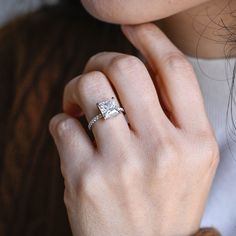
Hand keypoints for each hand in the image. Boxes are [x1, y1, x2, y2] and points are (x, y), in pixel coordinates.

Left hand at [49, 23, 218, 235]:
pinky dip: (63, 122)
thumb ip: (172, 115)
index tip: (132, 27)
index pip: (174, 69)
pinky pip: (62, 124)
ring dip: (76, 88)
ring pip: (88, 87)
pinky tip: (72, 137)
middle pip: (124, 68)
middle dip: (100, 60)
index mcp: (196, 141)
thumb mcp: (189, 160)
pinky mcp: (85, 179)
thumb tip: (138, 73)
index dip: (151, 38)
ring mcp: (122, 164)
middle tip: (94, 73)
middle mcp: (163, 149)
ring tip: (78, 105)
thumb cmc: (165, 204)